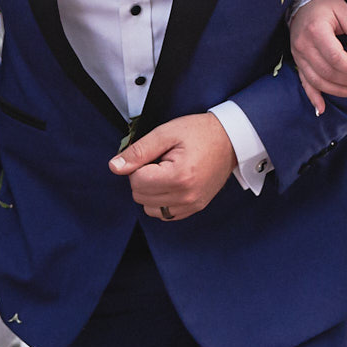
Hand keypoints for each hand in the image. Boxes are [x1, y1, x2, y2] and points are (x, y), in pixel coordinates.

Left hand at [110, 112, 236, 220]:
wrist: (231, 139)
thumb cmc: (200, 132)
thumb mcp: (167, 133)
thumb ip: (139, 151)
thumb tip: (115, 167)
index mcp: (179, 177)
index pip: (136, 181)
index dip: (139, 165)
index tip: (156, 153)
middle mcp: (186, 196)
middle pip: (140, 196)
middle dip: (144, 177)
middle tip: (162, 160)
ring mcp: (192, 205)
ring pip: (149, 208)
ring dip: (151, 191)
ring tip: (167, 171)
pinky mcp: (195, 209)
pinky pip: (164, 214)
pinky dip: (161, 201)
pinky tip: (172, 183)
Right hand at [288, 0, 346, 113]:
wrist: (303, 3)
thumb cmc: (327, 6)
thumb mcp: (345, 12)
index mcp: (316, 31)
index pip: (336, 57)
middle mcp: (303, 45)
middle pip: (327, 71)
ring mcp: (298, 54)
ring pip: (316, 80)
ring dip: (336, 91)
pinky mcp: (297, 61)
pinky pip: (304, 82)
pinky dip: (313, 97)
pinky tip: (321, 110)